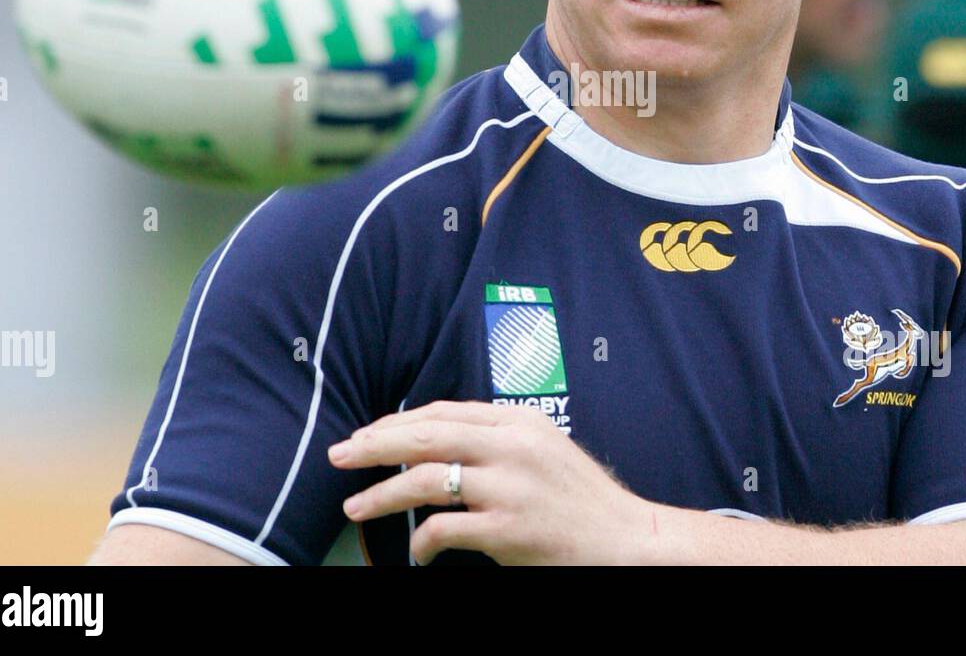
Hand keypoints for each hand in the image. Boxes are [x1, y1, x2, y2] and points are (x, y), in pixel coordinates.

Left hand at [328, 399, 654, 564]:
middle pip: (425, 436)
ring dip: (382, 495)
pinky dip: (422, 542)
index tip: (366, 435)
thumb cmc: (581, 498)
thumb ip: (498, 437)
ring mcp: (509, 487)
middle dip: (373, 445)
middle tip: (339, 457)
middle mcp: (512, 446)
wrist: (626, 539)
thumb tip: (439, 436)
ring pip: (425, 481)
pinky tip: (417, 552)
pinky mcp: (508, 529)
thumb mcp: (543, 448)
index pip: (443, 412)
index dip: (396, 422)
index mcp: (518, 421)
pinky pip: (445, 530)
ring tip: (355, 507)